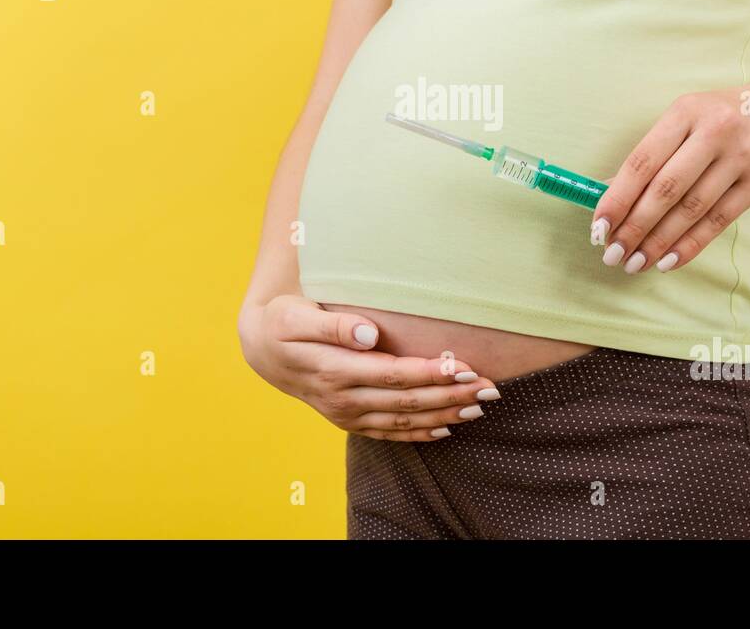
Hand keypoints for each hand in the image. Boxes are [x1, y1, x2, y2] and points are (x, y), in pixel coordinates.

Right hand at [237, 294, 499, 441]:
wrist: (261, 348)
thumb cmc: (284, 321)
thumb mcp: (298, 315)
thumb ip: (334, 325)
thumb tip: (371, 333)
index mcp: (333, 370)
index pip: (393, 374)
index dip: (431, 372)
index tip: (463, 365)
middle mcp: (342, 398)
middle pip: (406, 401)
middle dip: (450, 396)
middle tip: (489, 388)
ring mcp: (345, 414)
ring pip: (403, 420)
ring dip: (444, 415)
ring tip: (479, 407)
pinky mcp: (348, 420)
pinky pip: (389, 433)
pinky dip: (419, 433)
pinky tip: (447, 430)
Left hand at [591, 85, 749, 273]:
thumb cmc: (724, 118)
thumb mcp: (686, 121)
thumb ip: (651, 155)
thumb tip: (607, 194)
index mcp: (685, 111)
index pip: (642, 161)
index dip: (617, 198)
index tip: (597, 227)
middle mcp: (714, 131)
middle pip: (665, 189)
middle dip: (634, 227)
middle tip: (613, 254)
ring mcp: (741, 157)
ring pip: (691, 210)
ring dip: (659, 243)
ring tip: (635, 263)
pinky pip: (718, 221)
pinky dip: (690, 245)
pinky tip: (667, 261)